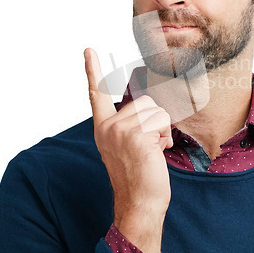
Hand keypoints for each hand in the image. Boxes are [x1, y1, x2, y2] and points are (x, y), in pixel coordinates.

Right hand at [84, 48, 172, 252]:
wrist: (140, 202)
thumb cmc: (139, 174)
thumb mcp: (128, 145)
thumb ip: (133, 124)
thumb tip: (155, 108)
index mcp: (103, 128)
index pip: (97, 95)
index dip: (93, 70)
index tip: (88, 50)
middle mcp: (108, 127)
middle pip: (145, 102)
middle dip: (155, 121)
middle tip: (148, 145)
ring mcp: (120, 131)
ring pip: (157, 111)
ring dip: (162, 130)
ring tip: (152, 150)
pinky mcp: (136, 136)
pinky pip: (163, 122)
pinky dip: (165, 137)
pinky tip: (157, 153)